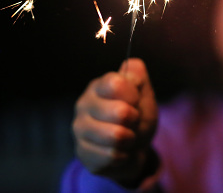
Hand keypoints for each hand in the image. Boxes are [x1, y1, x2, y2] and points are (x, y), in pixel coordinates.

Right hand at [72, 58, 157, 185]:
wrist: (134, 148)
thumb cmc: (137, 116)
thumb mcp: (143, 94)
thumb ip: (138, 76)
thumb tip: (131, 67)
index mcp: (98, 86)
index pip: (116, 84)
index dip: (133, 95)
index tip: (135, 101)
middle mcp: (83, 104)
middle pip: (120, 112)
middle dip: (135, 120)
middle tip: (132, 122)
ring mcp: (80, 129)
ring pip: (116, 136)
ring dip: (130, 139)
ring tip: (127, 137)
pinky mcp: (82, 153)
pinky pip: (112, 156)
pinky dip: (124, 156)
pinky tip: (119, 151)